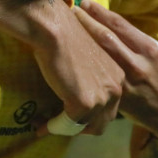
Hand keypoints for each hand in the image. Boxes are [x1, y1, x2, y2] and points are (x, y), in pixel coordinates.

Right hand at [31, 0, 123, 136]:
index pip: (108, 108)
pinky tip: (40, 124)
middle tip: (58, 124)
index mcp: (117, 76)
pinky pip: (67, 124)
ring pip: (85, 127)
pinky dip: (53, 127)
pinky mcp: (84, 103)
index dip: (88, 116)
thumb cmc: (64, 36)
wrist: (55, 28)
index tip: (68, 115)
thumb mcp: (84, 59)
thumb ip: (87, 76)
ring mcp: (101, 97)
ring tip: (44, 125)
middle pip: (102, 123)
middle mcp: (115, 88)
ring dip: (64, 129)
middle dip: (80, 128)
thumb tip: (73, 88)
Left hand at [73, 0, 157, 138]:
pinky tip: (75, 56)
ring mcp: (126, 83)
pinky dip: (87, 64)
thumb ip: (134, 41)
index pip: (119, 25)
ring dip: (83, 40)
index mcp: (150, 50)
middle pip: (105, 37)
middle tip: (72, 11)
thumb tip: (107, 23)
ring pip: (99, 56)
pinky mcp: (118, 99)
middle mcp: (138, 65)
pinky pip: (99, 77)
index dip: (99, 12)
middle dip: (86, 22)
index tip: (85, 3)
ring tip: (69, 29)